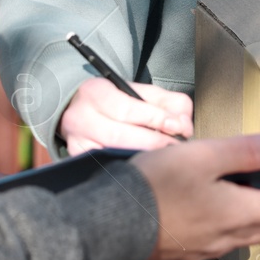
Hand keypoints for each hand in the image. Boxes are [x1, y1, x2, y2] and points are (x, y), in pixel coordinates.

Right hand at [60, 77, 194, 154]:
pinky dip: (128, 167)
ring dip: (142, 157)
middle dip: (153, 142)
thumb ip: (168, 103)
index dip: (155, 119)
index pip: (127, 108)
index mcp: (95, 92)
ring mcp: (76, 142)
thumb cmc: (117, 102)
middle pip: (119, 135)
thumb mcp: (141, 92)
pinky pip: (106, 167)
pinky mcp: (77, 160)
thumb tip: (182, 126)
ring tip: (163, 158)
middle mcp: (80, 117)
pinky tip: (144, 167)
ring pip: (111, 154)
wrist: (81, 111)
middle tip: (175, 147)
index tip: (178, 127)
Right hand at [129, 133, 259, 259]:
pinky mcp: (183, 253)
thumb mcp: (202, 156)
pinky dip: (234, 223)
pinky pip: (221, 240)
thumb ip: (244, 152)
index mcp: (238, 213)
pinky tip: (220, 210)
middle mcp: (227, 237)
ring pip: (247, 234)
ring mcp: (204, 249)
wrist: (107, 225)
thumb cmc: (154, 187)